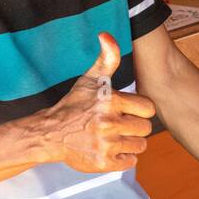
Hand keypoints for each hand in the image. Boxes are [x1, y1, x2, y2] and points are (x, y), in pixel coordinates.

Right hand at [38, 33, 156, 172]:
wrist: (50, 133)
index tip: (126, 110)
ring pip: (140, 146)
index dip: (139, 109)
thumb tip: (106, 35)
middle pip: (145, 129)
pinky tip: (110, 148)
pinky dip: (123, 157)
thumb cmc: (74, 105)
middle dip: (134, 126)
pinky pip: (131, 161)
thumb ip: (107, 58)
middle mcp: (109, 123)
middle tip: (118, 124)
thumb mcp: (91, 79)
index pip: (148, 109)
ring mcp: (106, 145)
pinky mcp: (103, 163)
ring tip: (113, 136)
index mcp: (110, 101)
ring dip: (130, 142)